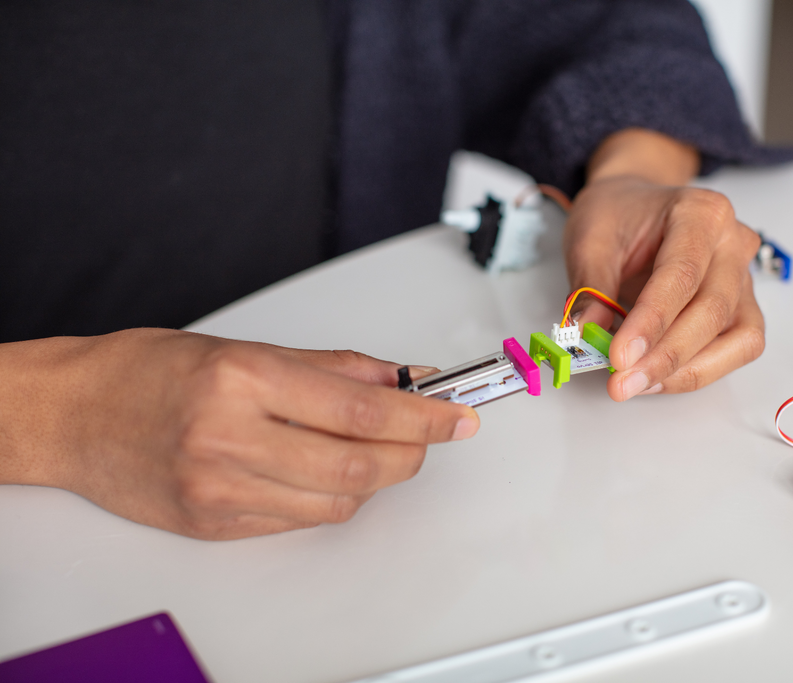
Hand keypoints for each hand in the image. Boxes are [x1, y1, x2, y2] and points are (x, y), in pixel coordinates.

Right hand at [0, 329, 478, 538]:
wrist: (74, 415)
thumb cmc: (152, 372)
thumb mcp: (248, 349)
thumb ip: (334, 369)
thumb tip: (404, 379)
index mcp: (244, 380)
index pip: (364, 410)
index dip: (426, 416)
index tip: (458, 416)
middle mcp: (231, 438)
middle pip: (362, 464)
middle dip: (414, 451)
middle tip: (431, 434)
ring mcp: (221, 490)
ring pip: (340, 499)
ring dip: (377, 475)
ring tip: (377, 447)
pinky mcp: (215, 525)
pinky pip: (302, 520)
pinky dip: (332, 495)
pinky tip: (327, 468)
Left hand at [564, 129, 764, 399]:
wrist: (634, 205)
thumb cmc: (617, 216)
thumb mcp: (589, 241)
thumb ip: (590, 290)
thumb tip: (586, 338)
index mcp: (701, 212)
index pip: (681, 274)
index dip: (651, 322)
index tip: (619, 357)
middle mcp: (733, 243)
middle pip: (713, 310)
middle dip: (665, 356)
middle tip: (621, 383)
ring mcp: (744, 277)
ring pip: (737, 337)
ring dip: (686, 370)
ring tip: (637, 384)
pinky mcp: (743, 307)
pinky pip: (738, 348)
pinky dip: (700, 370)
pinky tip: (658, 378)